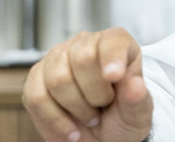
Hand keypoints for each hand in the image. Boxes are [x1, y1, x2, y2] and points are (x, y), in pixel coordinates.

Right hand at [23, 28, 152, 141]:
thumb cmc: (121, 118)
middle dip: (94, 93)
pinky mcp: (36, 78)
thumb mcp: (137, 114)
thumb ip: (138, 100)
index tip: (114, 77)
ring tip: (89, 115)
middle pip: (82, 58)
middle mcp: (85, 43)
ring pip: (58, 79)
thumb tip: (135, 84)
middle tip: (102, 107)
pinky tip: (70, 129)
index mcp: (117, 44)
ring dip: (75, 108)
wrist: (100, 138)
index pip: (112, 41)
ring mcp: (58, 58)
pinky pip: (37, 97)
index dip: (112, 57)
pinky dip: (54, 120)